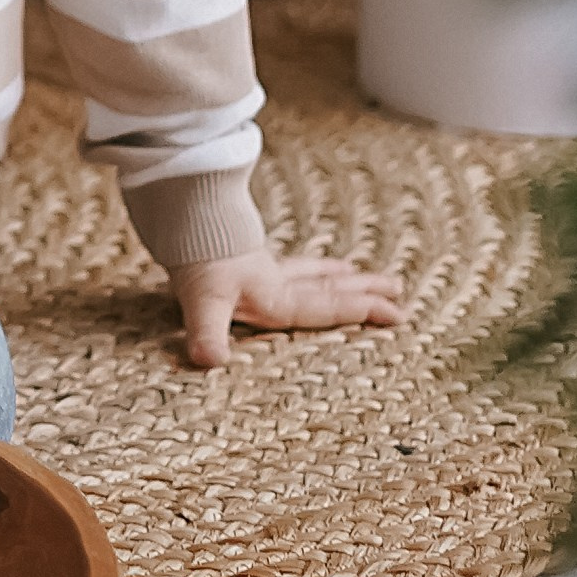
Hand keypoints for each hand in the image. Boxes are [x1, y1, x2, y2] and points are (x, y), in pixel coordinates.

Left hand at [171, 245, 403, 370]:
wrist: (177, 214)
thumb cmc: (194, 261)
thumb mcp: (202, 301)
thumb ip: (208, 333)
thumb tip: (212, 362)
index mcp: (274, 298)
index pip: (328, 307)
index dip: (362, 312)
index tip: (399, 315)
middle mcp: (273, 283)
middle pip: (327, 285)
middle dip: (362, 289)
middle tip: (396, 287)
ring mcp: (258, 268)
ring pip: (308, 271)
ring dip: (333, 273)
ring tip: (352, 269)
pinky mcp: (239, 257)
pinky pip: (282, 263)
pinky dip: (299, 264)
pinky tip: (294, 264)